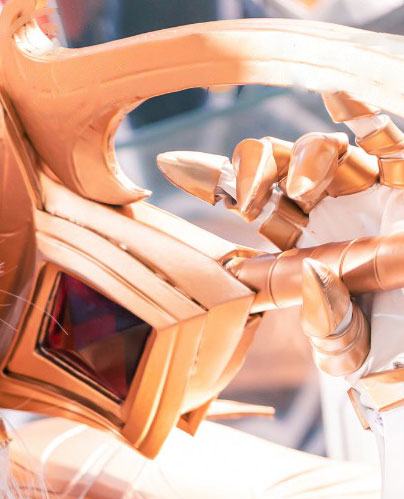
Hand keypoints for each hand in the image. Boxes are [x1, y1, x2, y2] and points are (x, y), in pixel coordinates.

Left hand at [159, 92, 403, 377]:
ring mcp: (368, 197)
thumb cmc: (397, 350)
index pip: (248, 220)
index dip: (212, 186)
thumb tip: (310, 274)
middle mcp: (328, 222)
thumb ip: (328, 324)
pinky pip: (386, 142)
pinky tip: (336, 97)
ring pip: (321, 154)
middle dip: (248, 174)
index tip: (169, 165)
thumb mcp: (354, 349)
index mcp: (299, 263)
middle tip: (244, 199)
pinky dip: (361, 115)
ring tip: (303, 192)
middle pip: (275, 178)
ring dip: (302, 162)